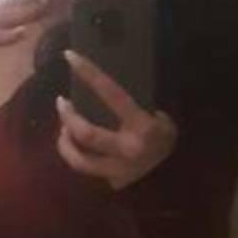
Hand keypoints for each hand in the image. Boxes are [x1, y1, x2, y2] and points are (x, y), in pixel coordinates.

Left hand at [56, 49, 176, 189]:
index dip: (90, 74)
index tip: (70, 57)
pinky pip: (82, 169)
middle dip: (68, 117)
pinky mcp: (111, 181)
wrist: (175, 174)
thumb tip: (107, 90)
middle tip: (62, 103)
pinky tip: (70, 145)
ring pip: (78, 158)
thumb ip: (138, 105)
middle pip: (86, 133)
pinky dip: (71, 155)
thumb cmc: (164, 139)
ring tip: (63, 128)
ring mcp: (118, 169)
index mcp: (142, 126)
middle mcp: (128, 149)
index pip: (111, 94)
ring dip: (64, 141)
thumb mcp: (162, 118)